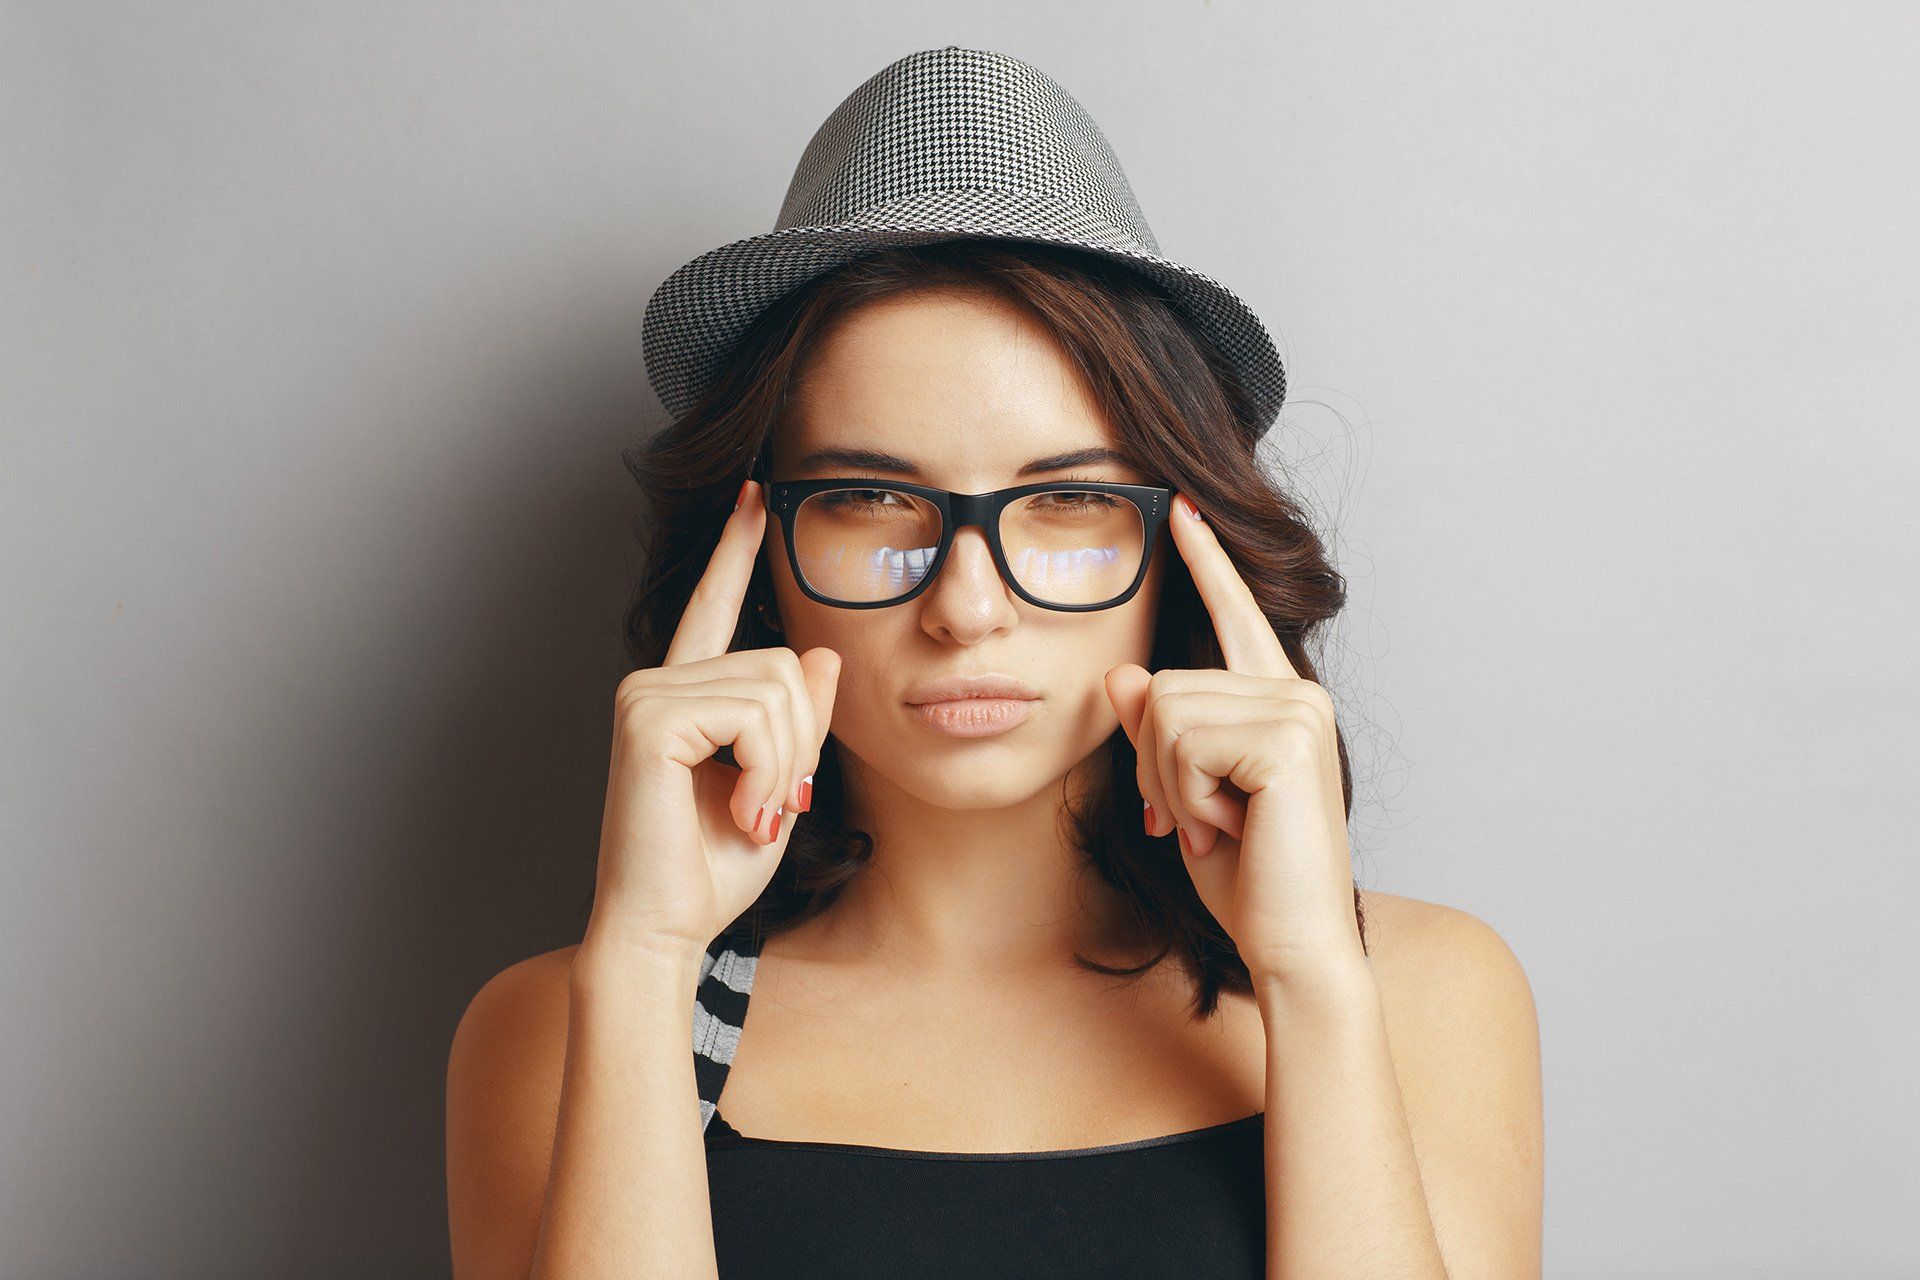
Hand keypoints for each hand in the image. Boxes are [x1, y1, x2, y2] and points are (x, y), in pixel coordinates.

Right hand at [589, 477, 840, 959]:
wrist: (665, 928)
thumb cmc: (712, 870)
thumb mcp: (778, 785)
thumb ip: (798, 722)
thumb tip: (821, 655)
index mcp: (686, 696)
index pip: (715, 606)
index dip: (736, 550)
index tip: (754, 496)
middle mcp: (658, 684)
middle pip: (786, 664)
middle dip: (800, 744)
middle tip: (769, 805)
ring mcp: (647, 696)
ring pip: (778, 690)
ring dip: (784, 766)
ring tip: (750, 813)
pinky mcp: (648, 719)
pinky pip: (753, 717)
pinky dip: (766, 772)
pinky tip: (738, 810)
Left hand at [1104, 493, 1361, 982]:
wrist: (1293, 944)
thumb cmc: (1248, 880)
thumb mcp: (1185, 795)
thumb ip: (1160, 732)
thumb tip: (1125, 673)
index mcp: (1278, 703)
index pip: (1236, 617)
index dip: (1205, 563)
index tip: (1181, 509)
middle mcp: (1297, 694)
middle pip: (1165, 685)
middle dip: (1157, 765)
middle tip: (1200, 821)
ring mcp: (1298, 712)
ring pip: (1167, 711)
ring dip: (1172, 784)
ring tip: (1221, 826)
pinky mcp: (1287, 738)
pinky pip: (1184, 741)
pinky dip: (1188, 795)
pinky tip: (1231, 828)